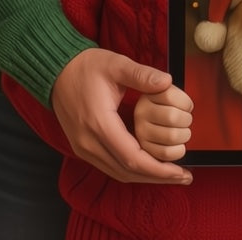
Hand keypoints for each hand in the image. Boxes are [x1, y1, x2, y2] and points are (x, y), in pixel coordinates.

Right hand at [51, 48, 192, 183]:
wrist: (57, 72)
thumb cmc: (86, 67)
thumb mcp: (116, 63)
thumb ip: (142, 74)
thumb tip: (168, 82)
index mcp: (99, 124)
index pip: (132, 158)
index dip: (158, 169)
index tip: (181, 171)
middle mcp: (89, 142)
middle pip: (127, 172)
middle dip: (157, 177)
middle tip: (184, 177)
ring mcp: (84, 148)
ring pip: (118, 173)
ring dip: (145, 176)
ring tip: (172, 174)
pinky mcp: (83, 147)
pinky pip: (110, 166)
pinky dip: (132, 170)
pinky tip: (149, 165)